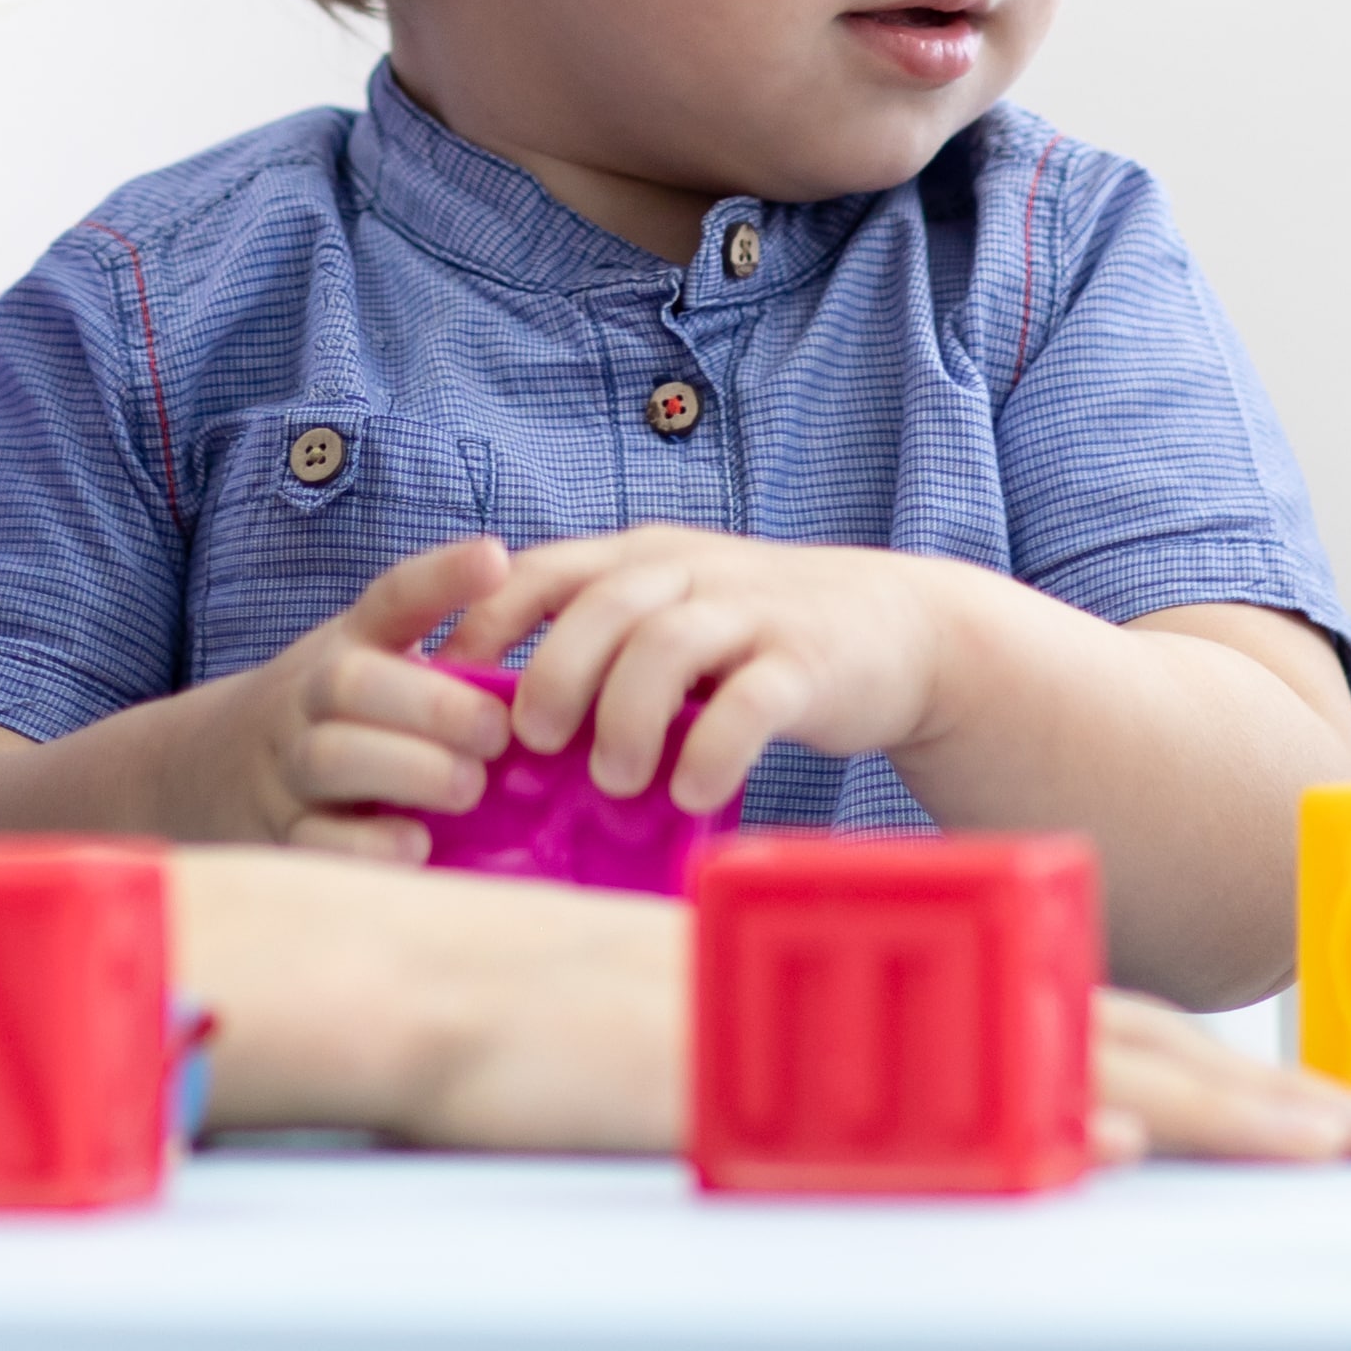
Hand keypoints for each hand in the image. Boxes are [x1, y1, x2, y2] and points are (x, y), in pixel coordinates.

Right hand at [184, 855, 1350, 1163]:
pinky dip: (1035, 1111)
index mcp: (886, 998)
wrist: (425, 987)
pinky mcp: (795, 1071)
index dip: (1199, 1076)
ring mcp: (851, 1032)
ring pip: (1064, 1062)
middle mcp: (886, 1003)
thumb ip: (813, 1061)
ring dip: (1198, 1110)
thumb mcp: (721, 1037)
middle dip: (1249, 1104)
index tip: (1309, 1124)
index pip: (1075, 1026)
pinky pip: (940, 1094)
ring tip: (1314, 1154)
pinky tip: (1115, 1140)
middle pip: (1109, 1043)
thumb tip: (899, 1122)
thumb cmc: (549, 1030)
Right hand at [197, 539, 515, 856]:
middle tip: (497, 734)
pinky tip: (418, 846)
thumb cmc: (350, 716)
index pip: (392, 598)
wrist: (217, 769)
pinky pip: (313, 840)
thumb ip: (458, 659)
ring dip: (406, 770)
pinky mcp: (280, 834)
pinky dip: (366, 846)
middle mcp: (310, 695)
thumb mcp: (385, 664)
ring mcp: (287, 766)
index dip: (442, 577)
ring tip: (469, 787)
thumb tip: (571, 658)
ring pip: (328, 757)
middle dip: (431, 706)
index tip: (494, 560)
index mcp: (353, 643)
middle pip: (350, 682)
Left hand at [449, 528, 965, 810]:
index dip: (488, 622)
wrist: (899, 629)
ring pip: (667, 647)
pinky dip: (711, 749)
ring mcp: (754, 613)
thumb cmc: (762, 638)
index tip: (452, 686)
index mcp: (648, 558)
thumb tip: (503, 727)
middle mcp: (694, 572)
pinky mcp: (808, 662)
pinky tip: (691, 791)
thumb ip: (606, 648)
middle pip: (601, 605)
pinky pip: (750, 702)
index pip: (546, 569)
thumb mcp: (677, 617)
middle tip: (532, 744)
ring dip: (625, 719)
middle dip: (554, 676)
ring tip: (612, 781)